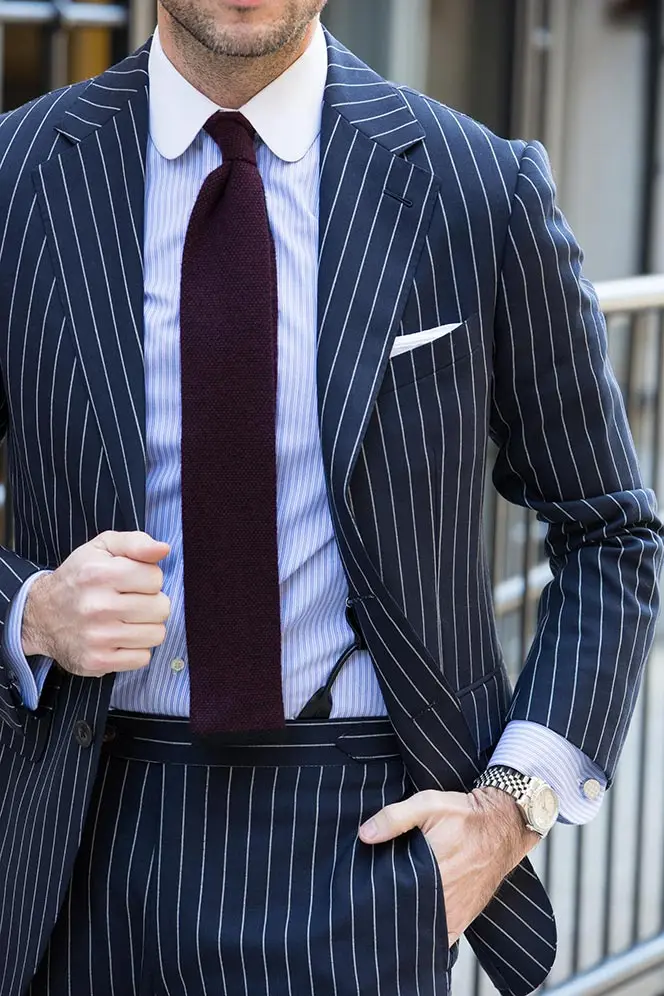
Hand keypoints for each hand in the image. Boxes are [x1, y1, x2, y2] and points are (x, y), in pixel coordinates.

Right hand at [22, 530, 170, 676]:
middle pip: (161, 608)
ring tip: (127, 620)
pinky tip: (120, 639)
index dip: (149, 579)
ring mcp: (97, 637)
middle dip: (152, 603)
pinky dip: (136, 649)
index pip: (155, 578)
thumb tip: (163, 549)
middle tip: (131, 602)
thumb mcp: (103, 547)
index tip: (133, 581)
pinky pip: (143, 658)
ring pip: (156, 634)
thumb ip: (136, 542)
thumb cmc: (80, 577)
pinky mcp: (97, 661)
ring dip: (146, 627)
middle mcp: (97, 606)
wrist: (41, 616)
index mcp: (99, 573)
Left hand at [359, 786, 539, 944]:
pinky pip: (441, 937)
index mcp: (431, 872)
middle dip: (387, 912)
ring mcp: (454, 912)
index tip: (361, 895)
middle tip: (372, 904)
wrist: (503, 825)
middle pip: (405, 917)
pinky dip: (426, 935)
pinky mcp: (463, 917)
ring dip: (406, 925)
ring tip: (389, 915)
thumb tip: (364, 835)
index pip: (392, 897)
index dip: (374, 899)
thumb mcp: (428, 805)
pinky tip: (413, 927)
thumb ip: (394, 818)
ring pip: (421, 930)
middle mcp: (443, 898)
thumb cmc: (465, 815)